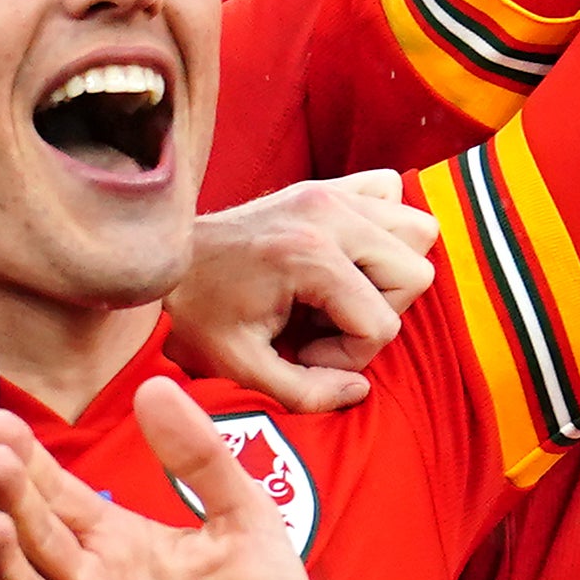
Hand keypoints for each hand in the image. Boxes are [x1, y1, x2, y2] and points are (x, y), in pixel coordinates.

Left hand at [170, 171, 436, 412]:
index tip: (301, 355)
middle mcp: (329, 213)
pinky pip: (391, 194)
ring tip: (338, 292)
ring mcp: (330, 192)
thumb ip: (305, 393)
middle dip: (379, 311)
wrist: (163, 261)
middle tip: (324, 324)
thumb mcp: (241, 368)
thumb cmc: (196, 315)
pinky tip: (345, 256)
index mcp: (308, 256)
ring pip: (416, 232)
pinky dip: (381, 227)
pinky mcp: (326, 185)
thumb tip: (358, 390)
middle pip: (414, 273)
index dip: (349, 356)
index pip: (381, 323)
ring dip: (389, 271)